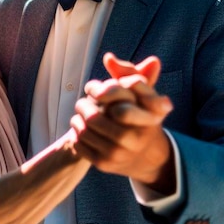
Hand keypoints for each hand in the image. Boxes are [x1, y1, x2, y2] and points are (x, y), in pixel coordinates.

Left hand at [70, 55, 174, 192]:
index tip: (94, 90)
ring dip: (76, 119)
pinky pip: (79, 146)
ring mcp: (118, 154)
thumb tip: (108, 58)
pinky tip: (80, 129)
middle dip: (83, 106)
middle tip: (82, 102)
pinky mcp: (104, 165)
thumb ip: (128, 72)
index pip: (117, 106)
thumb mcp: (143, 94)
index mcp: (146, 119)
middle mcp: (134, 139)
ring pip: (84, 131)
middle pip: (94, 118)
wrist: (148, 156)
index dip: (100, 94)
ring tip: (79, 114)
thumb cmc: (142, 115)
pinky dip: (75, 135)